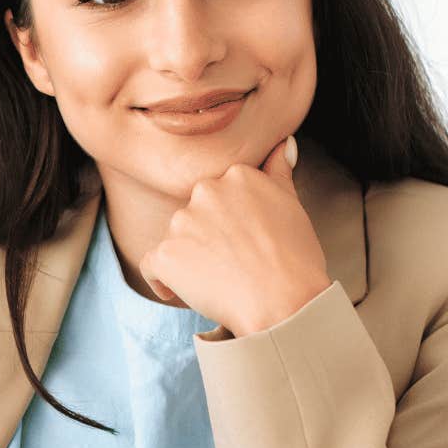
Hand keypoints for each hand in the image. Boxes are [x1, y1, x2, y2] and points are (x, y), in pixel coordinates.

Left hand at [139, 134, 333, 336]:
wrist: (284, 303)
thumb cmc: (295, 260)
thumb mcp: (293, 206)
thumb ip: (279, 172)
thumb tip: (284, 145)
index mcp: (237, 175)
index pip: (220, 195)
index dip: (229, 224)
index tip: (243, 243)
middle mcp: (206, 190)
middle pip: (196, 215)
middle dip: (208, 238)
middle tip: (234, 264)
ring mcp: (183, 221)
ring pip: (175, 238)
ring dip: (188, 258)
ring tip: (218, 280)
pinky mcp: (166, 253)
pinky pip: (152, 266)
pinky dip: (163, 280)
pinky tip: (180, 291)